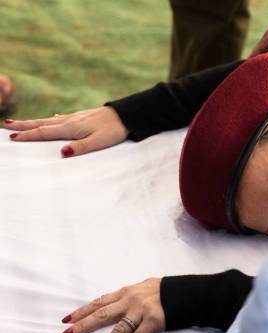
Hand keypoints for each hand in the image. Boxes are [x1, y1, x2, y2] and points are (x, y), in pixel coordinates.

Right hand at [4, 106, 128, 157]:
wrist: (126, 115)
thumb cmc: (114, 130)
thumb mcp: (99, 142)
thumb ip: (80, 148)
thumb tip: (62, 153)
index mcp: (71, 128)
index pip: (45, 132)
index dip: (28, 135)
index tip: (12, 137)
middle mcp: (70, 120)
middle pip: (42, 124)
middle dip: (24, 126)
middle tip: (6, 126)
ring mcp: (75, 117)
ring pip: (49, 120)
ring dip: (34, 122)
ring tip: (20, 122)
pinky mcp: (82, 116)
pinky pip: (61, 118)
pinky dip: (50, 119)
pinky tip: (51, 119)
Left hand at [59, 278, 164, 332]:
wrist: (191, 291)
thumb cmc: (170, 289)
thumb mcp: (148, 286)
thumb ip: (134, 294)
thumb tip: (122, 300)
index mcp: (128, 291)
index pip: (100, 301)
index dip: (82, 310)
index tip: (67, 319)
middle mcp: (131, 300)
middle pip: (102, 314)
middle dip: (82, 326)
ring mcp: (142, 311)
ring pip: (118, 330)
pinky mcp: (154, 321)